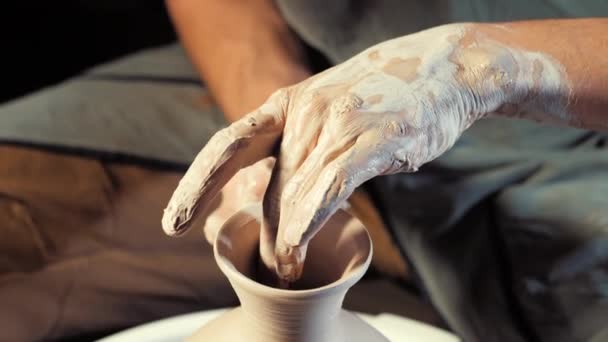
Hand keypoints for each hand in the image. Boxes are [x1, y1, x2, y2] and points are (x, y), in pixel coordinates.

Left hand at [163, 23, 539, 279]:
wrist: (441, 66)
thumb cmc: (384, 96)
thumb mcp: (331, 113)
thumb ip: (305, 149)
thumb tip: (288, 195)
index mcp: (286, 104)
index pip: (228, 146)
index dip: (198, 184)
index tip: (175, 221)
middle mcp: (302, 113)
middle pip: (268, 185)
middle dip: (263, 231)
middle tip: (271, 265)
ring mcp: (335, 125)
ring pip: (294, 193)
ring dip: (282, 238)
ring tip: (284, 270)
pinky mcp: (369, 140)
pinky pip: (328, 187)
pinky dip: (307, 219)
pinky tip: (295, 244)